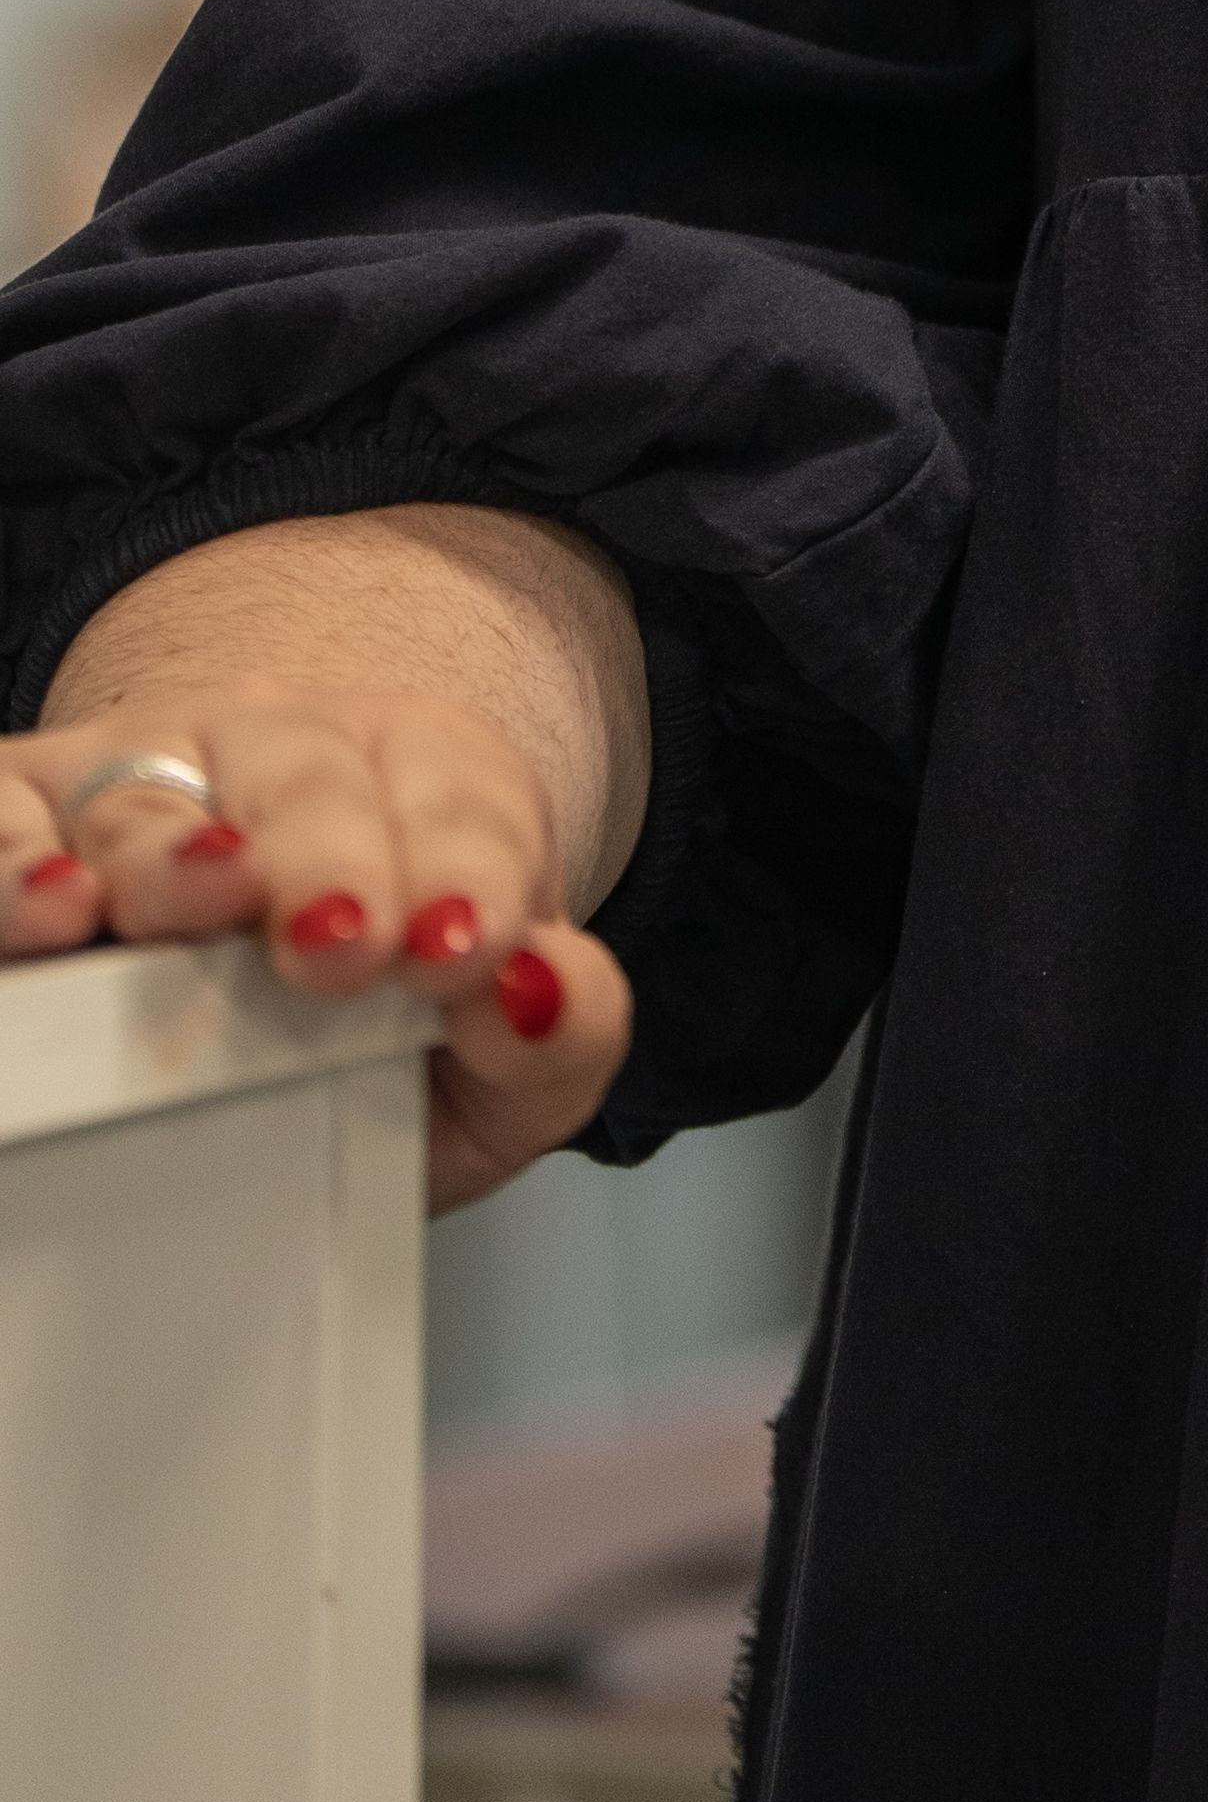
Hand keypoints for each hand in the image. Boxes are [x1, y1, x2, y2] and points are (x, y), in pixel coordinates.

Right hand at [4, 627, 635, 1209]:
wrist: (258, 1011)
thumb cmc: (383, 1030)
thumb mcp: (496, 1055)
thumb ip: (559, 1031)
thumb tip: (537, 996)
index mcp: (421, 775)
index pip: (459, 796)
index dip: (465, 869)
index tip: (462, 950)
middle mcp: (277, 747)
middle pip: (308, 778)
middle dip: (329, 856)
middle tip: (343, 943)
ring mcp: (139, 778)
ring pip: (148, 802)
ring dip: (172, 854)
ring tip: (207, 892)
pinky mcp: (26, 815)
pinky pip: (6, 818)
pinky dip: (15, 863)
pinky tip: (50, 906)